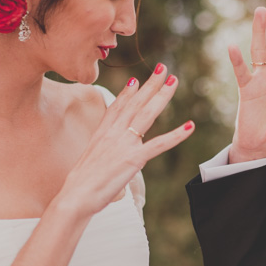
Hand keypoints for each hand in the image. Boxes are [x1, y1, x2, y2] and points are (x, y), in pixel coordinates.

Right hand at [57, 67, 193, 215]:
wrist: (75, 195)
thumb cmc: (80, 186)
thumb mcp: (90, 161)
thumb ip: (102, 154)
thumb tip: (109, 157)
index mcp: (102, 134)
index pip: (117, 108)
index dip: (127, 93)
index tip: (136, 79)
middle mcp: (113, 134)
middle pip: (135, 104)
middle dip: (150, 85)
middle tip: (163, 69)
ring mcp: (124, 144)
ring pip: (147, 114)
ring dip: (162, 96)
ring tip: (174, 81)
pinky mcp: (134, 158)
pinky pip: (159, 144)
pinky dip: (176, 135)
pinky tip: (189, 126)